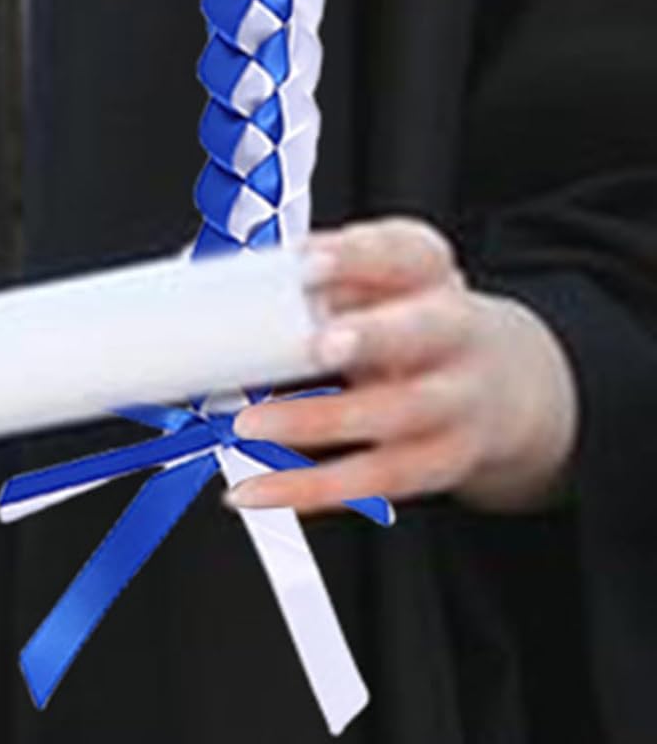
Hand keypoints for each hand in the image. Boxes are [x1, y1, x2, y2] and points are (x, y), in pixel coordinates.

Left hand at [228, 218, 579, 515]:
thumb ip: (327, 278)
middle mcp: (454, 335)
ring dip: (316, 422)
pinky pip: (370, 480)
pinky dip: (306, 489)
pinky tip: (252, 489)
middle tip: (318, 344)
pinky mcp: (437, 462)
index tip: (307, 262)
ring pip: (391, 416)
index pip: (406, 254)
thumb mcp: (384, 279)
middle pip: (421, 333)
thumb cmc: (412, 319)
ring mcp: (452, 404)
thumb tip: (241, 287)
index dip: (358, 256)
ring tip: (248, 424)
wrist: (503, 384)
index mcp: (430, 275)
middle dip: (372, 337)